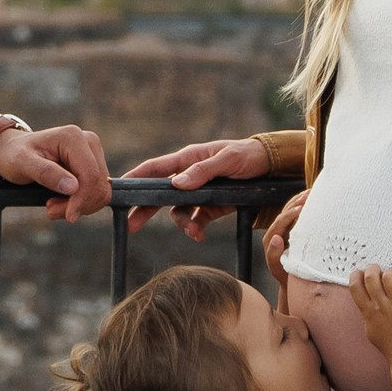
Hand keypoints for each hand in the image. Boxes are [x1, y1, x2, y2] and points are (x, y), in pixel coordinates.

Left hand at [0, 121, 112, 222]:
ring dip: (80, 205)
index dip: (81, 200)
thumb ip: (46, 173)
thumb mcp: (22, 163)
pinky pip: (97, 190)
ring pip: (101, 190)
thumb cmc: (14, 154)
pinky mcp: (93, 164)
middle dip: (79, 204)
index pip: (90, 175)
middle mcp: (88, 141)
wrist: (12, 150)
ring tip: (53, 206)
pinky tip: (62, 202)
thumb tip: (73, 187)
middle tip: (51, 210)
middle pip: (98, 184)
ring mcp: (92, 152)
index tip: (67, 216)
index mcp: (73, 138)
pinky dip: (82, 202)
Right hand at [123, 136, 271, 237]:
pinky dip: (195, 229)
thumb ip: (203, 171)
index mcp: (188, 159)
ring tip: (193, 232)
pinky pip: (195, 220)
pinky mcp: (211, 207)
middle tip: (131, 225)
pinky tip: (199, 235)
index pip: (155, 168)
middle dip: (145, 210)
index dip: (136, 177)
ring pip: (178, 211)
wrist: (272, 168)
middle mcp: (189, 176)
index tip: (118, 188)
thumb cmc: (248, 155)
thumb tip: (177, 184)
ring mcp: (199, 192)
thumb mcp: (228, 160)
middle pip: (160, 194)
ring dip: (181, 223)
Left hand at [260, 188, 307, 280]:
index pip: (280, 222)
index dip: (290, 214)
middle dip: (297, 202)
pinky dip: (303, 205)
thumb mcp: (277, 268)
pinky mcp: (292, 230)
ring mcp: (284, 229)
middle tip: (309, 194)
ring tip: (312, 191)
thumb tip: (276, 238)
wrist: (290, 281)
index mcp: (270, 238)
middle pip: (285, 212)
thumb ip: (273, 255)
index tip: (301, 208)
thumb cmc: (285, 276)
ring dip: (300, 200)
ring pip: (290, 210)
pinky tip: (313, 199)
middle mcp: (276, 231)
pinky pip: (296, 214)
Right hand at [350, 263, 391, 364]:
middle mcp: (382, 307)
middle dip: (373, 268)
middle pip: (371, 276)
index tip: (362, 274)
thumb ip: (366, 314)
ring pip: (389, 276)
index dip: (356, 275)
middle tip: (379, 271)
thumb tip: (364, 301)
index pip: (355, 286)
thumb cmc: (390, 346)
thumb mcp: (370, 330)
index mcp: (369, 312)